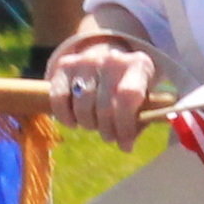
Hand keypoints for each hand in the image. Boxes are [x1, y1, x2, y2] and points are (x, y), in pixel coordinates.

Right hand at [45, 35, 163, 149]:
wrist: (110, 61)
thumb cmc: (131, 87)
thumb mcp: (144, 98)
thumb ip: (139, 121)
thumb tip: (125, 144)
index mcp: (138, 64)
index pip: (128, 96)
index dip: (125, 124)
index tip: (125, 144)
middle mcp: (111, 59)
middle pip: (104, 106)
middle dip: (107, 130)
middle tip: (110, 137)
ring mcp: (86, 60)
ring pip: (82, 106)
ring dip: (88, 124)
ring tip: (95, 126)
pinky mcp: (65, 65)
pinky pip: (59, 99)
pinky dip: (65, 116)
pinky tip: (73, 123)